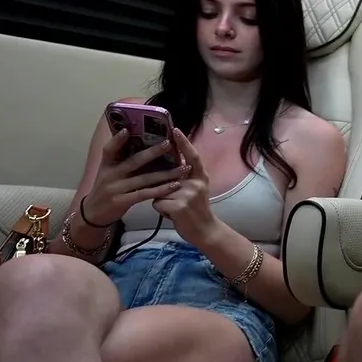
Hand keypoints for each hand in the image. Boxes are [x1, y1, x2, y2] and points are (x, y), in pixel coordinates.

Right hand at [84, 129, 189, 224]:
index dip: (117, 140)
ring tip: (183, 167)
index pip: (109, 149)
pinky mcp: (122, 201)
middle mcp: (111, 175)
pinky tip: (174, 185)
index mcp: (107, 165)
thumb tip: (135, 141)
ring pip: (144, 178)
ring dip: (166, 173)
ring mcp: (117, 188)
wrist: (94, 214)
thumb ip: (120, 159)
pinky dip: (161, 189)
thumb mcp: (108, 172)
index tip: (127, 129)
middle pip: (133, 161)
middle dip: (152, 152)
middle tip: (169, 143)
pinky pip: (145, 194)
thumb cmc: (105, 189)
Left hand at [151, 129, 219, 247]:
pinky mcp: (178, 206)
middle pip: (167, 175)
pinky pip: (157, 202)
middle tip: (171, 193)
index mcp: (201, 177)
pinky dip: (160, 209)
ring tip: (173, 208)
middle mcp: (195, 183)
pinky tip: (171, 214)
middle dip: (163, 183)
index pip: (192, 156)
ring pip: (159, 190)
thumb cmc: (197, 209)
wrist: (205, 231)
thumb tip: (168, 166)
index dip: (184, 143)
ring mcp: (187, 194)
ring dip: (162, 199)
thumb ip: (186, 177)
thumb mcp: (197, 190)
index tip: (175, 130)